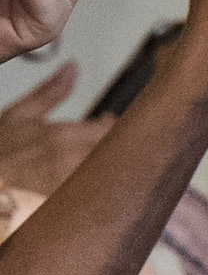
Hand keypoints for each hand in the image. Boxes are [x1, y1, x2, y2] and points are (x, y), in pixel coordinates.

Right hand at [0, 62, 109, 195]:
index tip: (110, 123)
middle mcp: (71, 164)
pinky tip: (91, 186)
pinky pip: (96, 198)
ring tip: (102, 163)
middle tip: (113, 143)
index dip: (117, 126)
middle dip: (120, 146)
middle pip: (118, 154)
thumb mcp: (20, 115)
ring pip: (110, 176)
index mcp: (63, 137)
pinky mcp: (69, 207)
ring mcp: (71, 189)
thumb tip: (72, 67)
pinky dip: (99, 189)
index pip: (112, 130)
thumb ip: (51, 91)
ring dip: (111, 167)